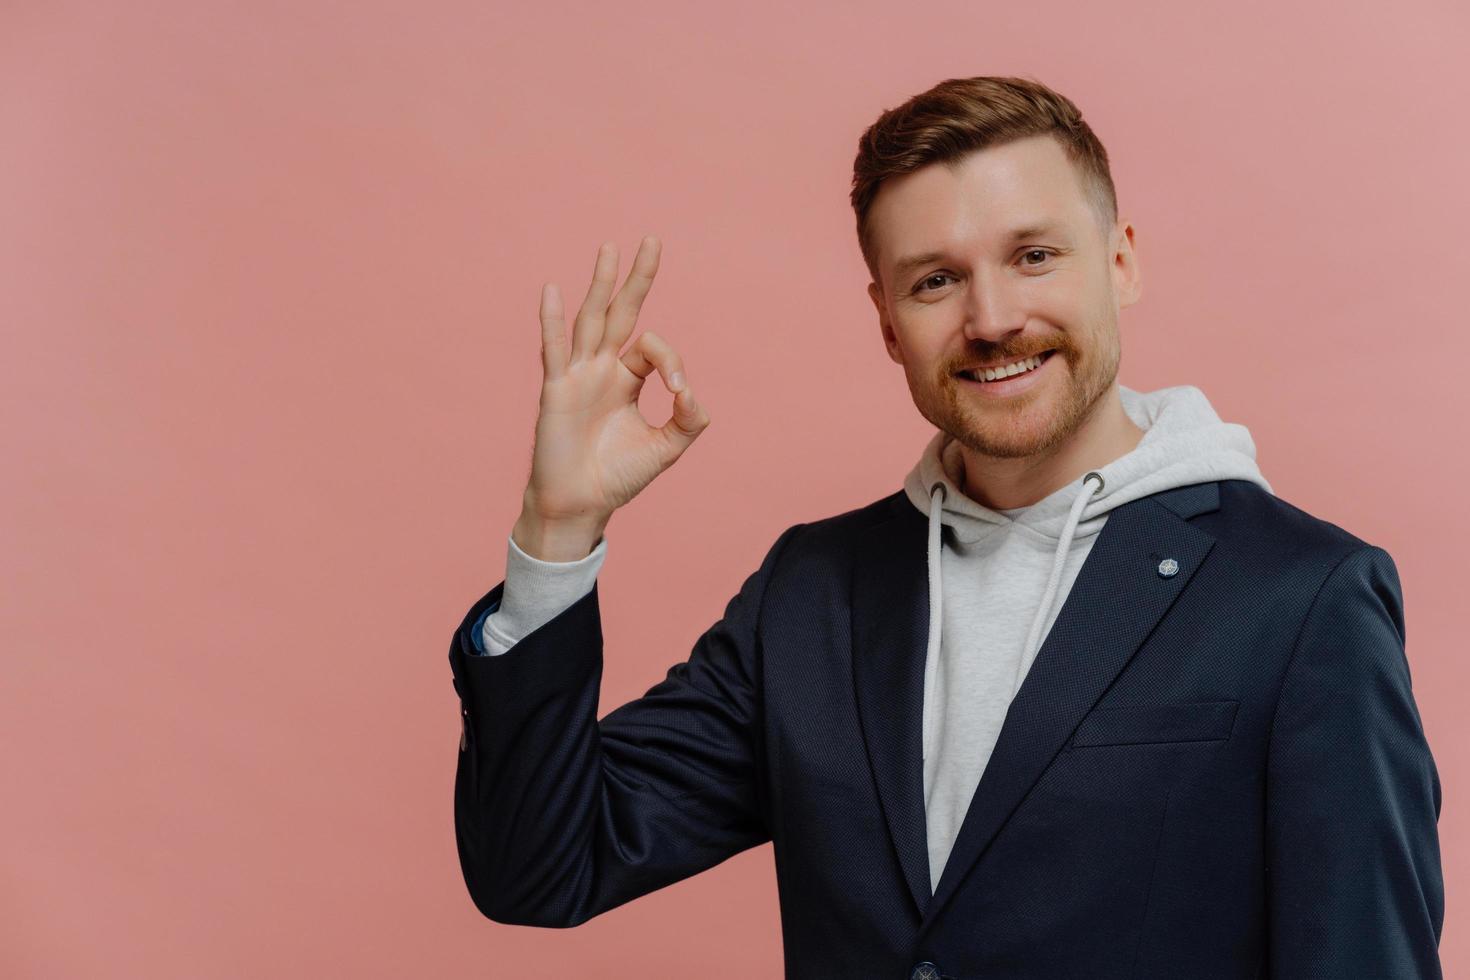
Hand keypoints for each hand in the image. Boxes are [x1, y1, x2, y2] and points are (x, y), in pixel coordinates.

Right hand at [516, 236, 708, 555]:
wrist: (581, 505)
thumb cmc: (617, 476)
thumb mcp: (664, 448)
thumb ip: (686, 421)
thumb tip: (693, 394)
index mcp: (627, 379)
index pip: (653, 348)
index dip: (674, 363)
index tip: (681, 395)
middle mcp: (602, 369)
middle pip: (621, 313)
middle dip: (638, 279)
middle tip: (653, 240)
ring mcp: (578, 376)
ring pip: (591, 320)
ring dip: (601, 284)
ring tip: (610, 248)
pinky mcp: (557, 391)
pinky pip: (555, 350)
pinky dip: (553, 321)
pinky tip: (554, 291)